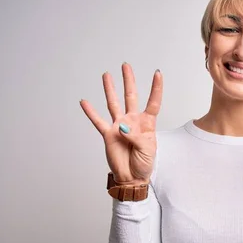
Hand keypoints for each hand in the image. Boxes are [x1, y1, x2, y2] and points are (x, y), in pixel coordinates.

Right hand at [80, 63, 162, 183]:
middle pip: (131, 96)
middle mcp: (133, 121)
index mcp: (147, 123)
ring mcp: (119, 126)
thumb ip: (135, 137)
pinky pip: (98, 121)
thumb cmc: (144, 163)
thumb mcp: (147, 150)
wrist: (132, 177)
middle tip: (126, 65)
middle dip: (129, 81)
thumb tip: (122, 127)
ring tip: (107, 75)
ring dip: (110, 89)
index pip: (153, 102)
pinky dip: (91, 112)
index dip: (156, 88)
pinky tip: (85, 101)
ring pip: (114, 103)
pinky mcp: (108, 134)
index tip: (157, 73)